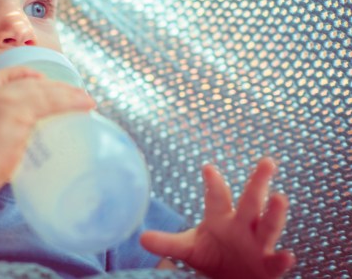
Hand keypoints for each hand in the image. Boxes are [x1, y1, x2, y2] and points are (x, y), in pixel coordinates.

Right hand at [0, 66, 95, 186]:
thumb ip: (5, 133)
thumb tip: (29, 142)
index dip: (21, 73)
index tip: (39, 77)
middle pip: (29, 82)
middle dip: (55, 85)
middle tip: (74, 92)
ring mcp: (7, 101)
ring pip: (44, 91)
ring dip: (69, 94)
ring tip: (87, 100)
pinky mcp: (20, 111)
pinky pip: (52, 102)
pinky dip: (71, 102)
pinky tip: (85, 105)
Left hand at [141, 157, 294, 278]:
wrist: (231, 278)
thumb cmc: (211, 256)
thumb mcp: (188, 249)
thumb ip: (167, 243)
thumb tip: (141, 238)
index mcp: (221, 217)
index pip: (217, 196)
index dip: (213, 183)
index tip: (207, 168)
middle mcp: (243, 225)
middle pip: (251, 201)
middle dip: (258, 182)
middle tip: (267, 161)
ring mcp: (258, 244)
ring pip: (268, 226)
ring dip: (274, 213)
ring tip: (280, 197)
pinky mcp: (267, 266)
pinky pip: (275, 262)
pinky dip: (282, 260)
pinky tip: (288, 256)